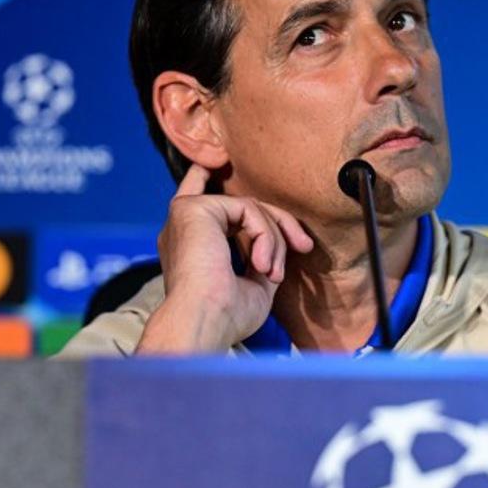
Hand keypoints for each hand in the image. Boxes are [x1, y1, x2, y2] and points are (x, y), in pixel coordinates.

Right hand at [136, 165, 313, 353]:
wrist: (204, 322)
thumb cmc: (225, 316)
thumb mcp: (253, 286)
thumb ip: (261, 261)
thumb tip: (277, 249)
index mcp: (189, 245)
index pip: (195, 199)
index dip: (202, 178)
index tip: (213, 165)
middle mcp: (183, 227)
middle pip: (241, 206)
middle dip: (279, 224)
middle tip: (304, 246)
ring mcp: (186, 215)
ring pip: (249, 207)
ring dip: (274, 238)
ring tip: (273, 272)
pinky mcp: (194, 208)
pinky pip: (247, 208)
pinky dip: (265, 235)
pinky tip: (262, 264)